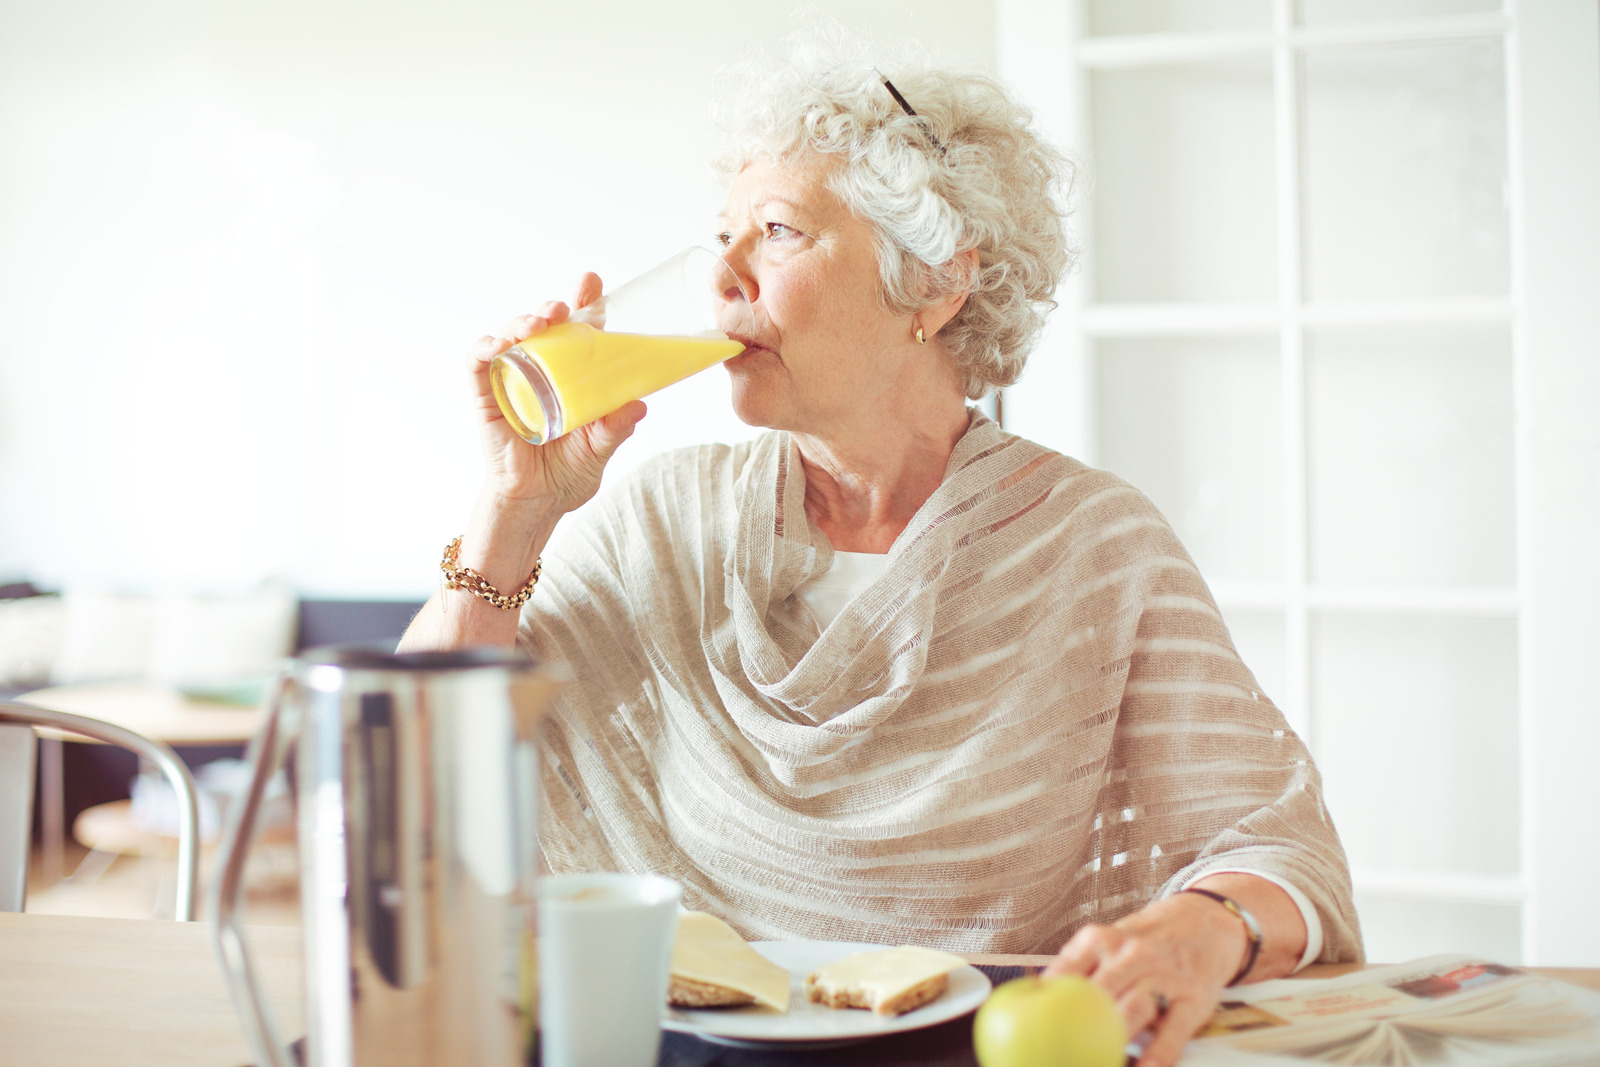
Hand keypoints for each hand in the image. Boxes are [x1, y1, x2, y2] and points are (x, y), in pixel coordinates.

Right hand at [468, 272, 647, 511]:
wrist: (537, 503)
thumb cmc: (567, 474)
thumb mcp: (600, 448)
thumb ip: (616, 427)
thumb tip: (639, 404)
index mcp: (571, 376)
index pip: (577, 331)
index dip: (583, 303)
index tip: (591, 283)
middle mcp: (541, 371)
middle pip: (543, 326)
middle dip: (552, 308)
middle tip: (564, 308)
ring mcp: (511, 380)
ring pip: (511, 335)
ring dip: (522, 321)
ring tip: (539, 323)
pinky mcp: (486, 397)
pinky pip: (478, 363)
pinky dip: (484, 348)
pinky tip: (497, 345)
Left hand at [1043, 893, 1244, 1066]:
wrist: (1205, 922)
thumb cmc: (1144, 941)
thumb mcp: (1108, 940)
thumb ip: (1078, 968)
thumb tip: (1035, 1001)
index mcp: (1101, 940)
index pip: (1065, 972)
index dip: (1046, 1003)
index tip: (1033, 1031)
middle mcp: (1131, 953)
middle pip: (1099, 993)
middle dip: (1078, 1027)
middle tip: (1063, 1054)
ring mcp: (1164, 975)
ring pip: (1134, 1009)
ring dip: (1115, 1040)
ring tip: (1102, 1062)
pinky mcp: (1193, 997)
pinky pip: (1173, 1031)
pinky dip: (1158, 1054)